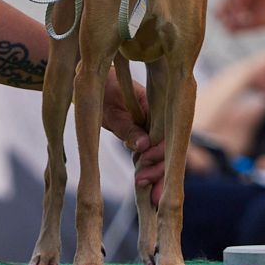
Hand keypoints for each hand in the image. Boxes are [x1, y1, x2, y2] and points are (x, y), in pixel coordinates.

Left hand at [102, 71, 165, 206]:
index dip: (159, 151)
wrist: (96, 80)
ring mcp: (153, 127)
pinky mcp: (144, 134)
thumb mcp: (112, 110)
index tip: (144, 161)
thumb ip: (128, 128)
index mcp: (156, 105)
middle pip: (168, 147)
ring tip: (140, 184)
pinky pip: (150, 153)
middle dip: (158, 168)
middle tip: (141, 182)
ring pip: (161, 154)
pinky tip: (143, 184)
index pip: (167, 132)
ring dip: (154, 171)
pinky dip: (147, 168)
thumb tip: (144, 147)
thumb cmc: (103, 91)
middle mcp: (159, 117)